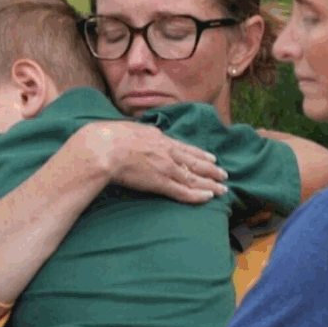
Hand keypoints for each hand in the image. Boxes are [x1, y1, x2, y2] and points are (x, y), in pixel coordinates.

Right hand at [77, 121, 227, 203]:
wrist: (103, 148)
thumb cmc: (109, 137)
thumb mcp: (130, 128)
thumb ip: (140, 132)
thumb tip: (139, 132)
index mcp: (159, 138)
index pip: (185, 148)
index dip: (200, 154)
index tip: (212, 158)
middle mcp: (167, 152)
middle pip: (195, 163)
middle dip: (212, 170)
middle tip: (224, 175)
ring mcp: (165, 167)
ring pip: (194, 178)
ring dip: (210, 185)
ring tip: (222, 189)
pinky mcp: (160, 183)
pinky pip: (183, 191)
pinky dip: (197, 195)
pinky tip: (208, 198)